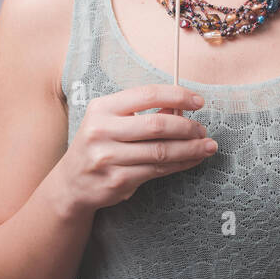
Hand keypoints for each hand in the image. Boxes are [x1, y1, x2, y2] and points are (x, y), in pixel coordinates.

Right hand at [50, 84, 214, 214]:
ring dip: (190, 149)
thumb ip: (144, 113)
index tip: (198, 101)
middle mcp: (102, 131)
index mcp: (103, 108)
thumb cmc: (99, 145)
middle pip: (157, 125)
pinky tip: (193, 160)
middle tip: (203, 130)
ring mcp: (109, 157)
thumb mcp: (112, 121)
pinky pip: (158, 170)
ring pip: (161, 151)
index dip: (177, 96)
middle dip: (187, 127)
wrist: (72, 183)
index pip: (147, 95)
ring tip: (207, 146)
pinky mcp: (118, 180)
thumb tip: (181, 107)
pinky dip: (181, 164)